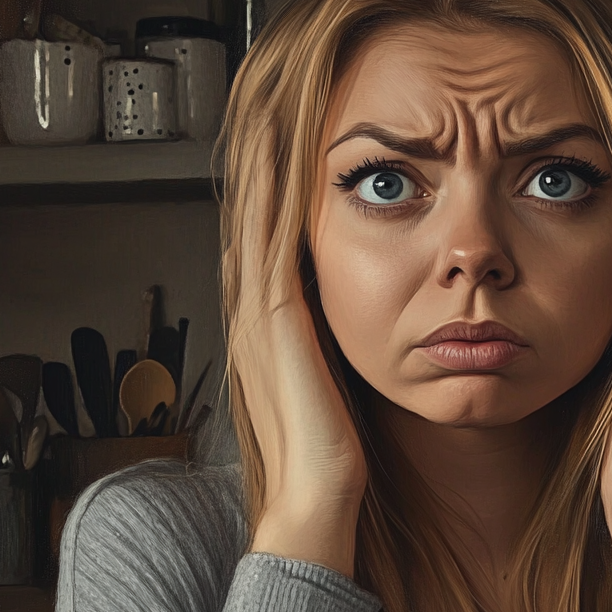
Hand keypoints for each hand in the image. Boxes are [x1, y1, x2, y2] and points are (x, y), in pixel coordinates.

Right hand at [237, 140, 367, 576]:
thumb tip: (357, 319)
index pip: (269, 245)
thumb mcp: (332, 389)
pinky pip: (271, 243)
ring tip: (273, 117)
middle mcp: (258, 317)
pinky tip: (284, 160)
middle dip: (264, 166)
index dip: (274, 196)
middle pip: (255, 222)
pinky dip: (273, 199)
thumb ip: (332, 351)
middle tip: (273, 112)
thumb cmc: (334, 454)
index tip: (292, 151)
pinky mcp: (277, 324)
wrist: (319, 499)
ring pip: (256, 223)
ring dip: (264, 169)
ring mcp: (261, 318)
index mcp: (272, 333)